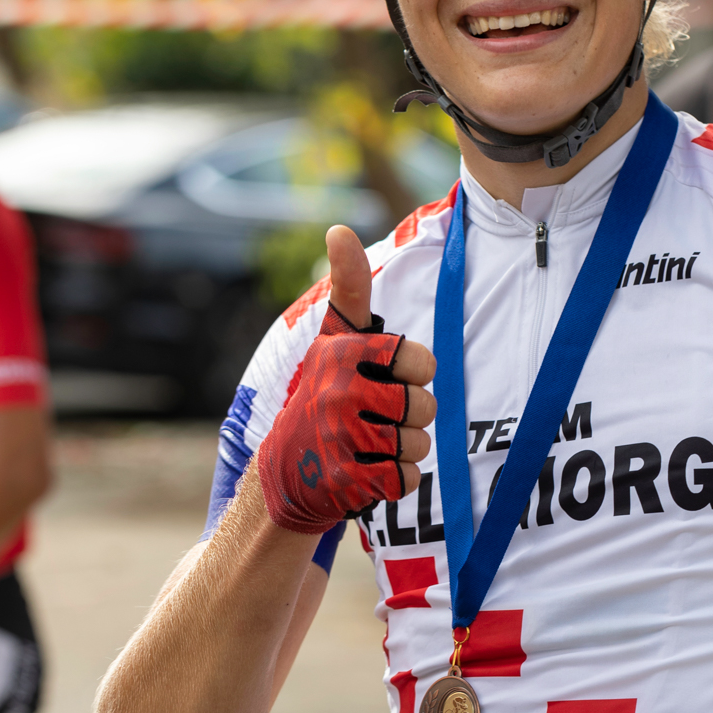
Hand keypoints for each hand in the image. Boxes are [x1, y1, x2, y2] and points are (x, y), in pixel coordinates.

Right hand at [257, 225, 435, 533]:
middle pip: (424, 407)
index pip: (421, 361)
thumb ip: (349, 288)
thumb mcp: (334, 339)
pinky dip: (394, 481)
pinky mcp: (346, 483)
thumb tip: (339, 229)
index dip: (415, 373)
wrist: (287, 469)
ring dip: (403, 450)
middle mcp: (337, 394)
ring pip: (418, 445)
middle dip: (410, 416)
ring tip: (370, 444)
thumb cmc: (324, 393)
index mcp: (341, 354)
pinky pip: (405, 480)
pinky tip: (367, 471)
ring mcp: (340, 440)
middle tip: (377, 417)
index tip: (389, 376)